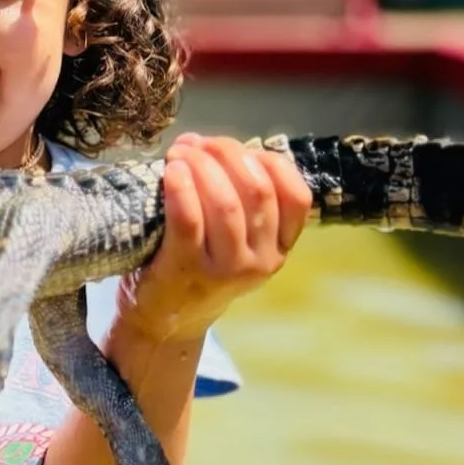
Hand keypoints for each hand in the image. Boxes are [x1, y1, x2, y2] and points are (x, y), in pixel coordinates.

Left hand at [117, 133, 312, 344]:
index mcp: (279, 247)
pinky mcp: (189, 270)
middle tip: (199, 144)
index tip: (240, 147)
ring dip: (202, 166)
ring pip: (226, 203)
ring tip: (180, 152)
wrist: (165, 322)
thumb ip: (233, 196)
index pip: (297, 195)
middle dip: (228, 154)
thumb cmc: (196, 267)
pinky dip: (181, 188)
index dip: (268, 160)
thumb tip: (201, 142)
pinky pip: (189, 220)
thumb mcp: (233, 240)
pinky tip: (171, 171)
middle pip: (258, 190)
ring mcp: (228, 269)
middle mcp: (262, 260)